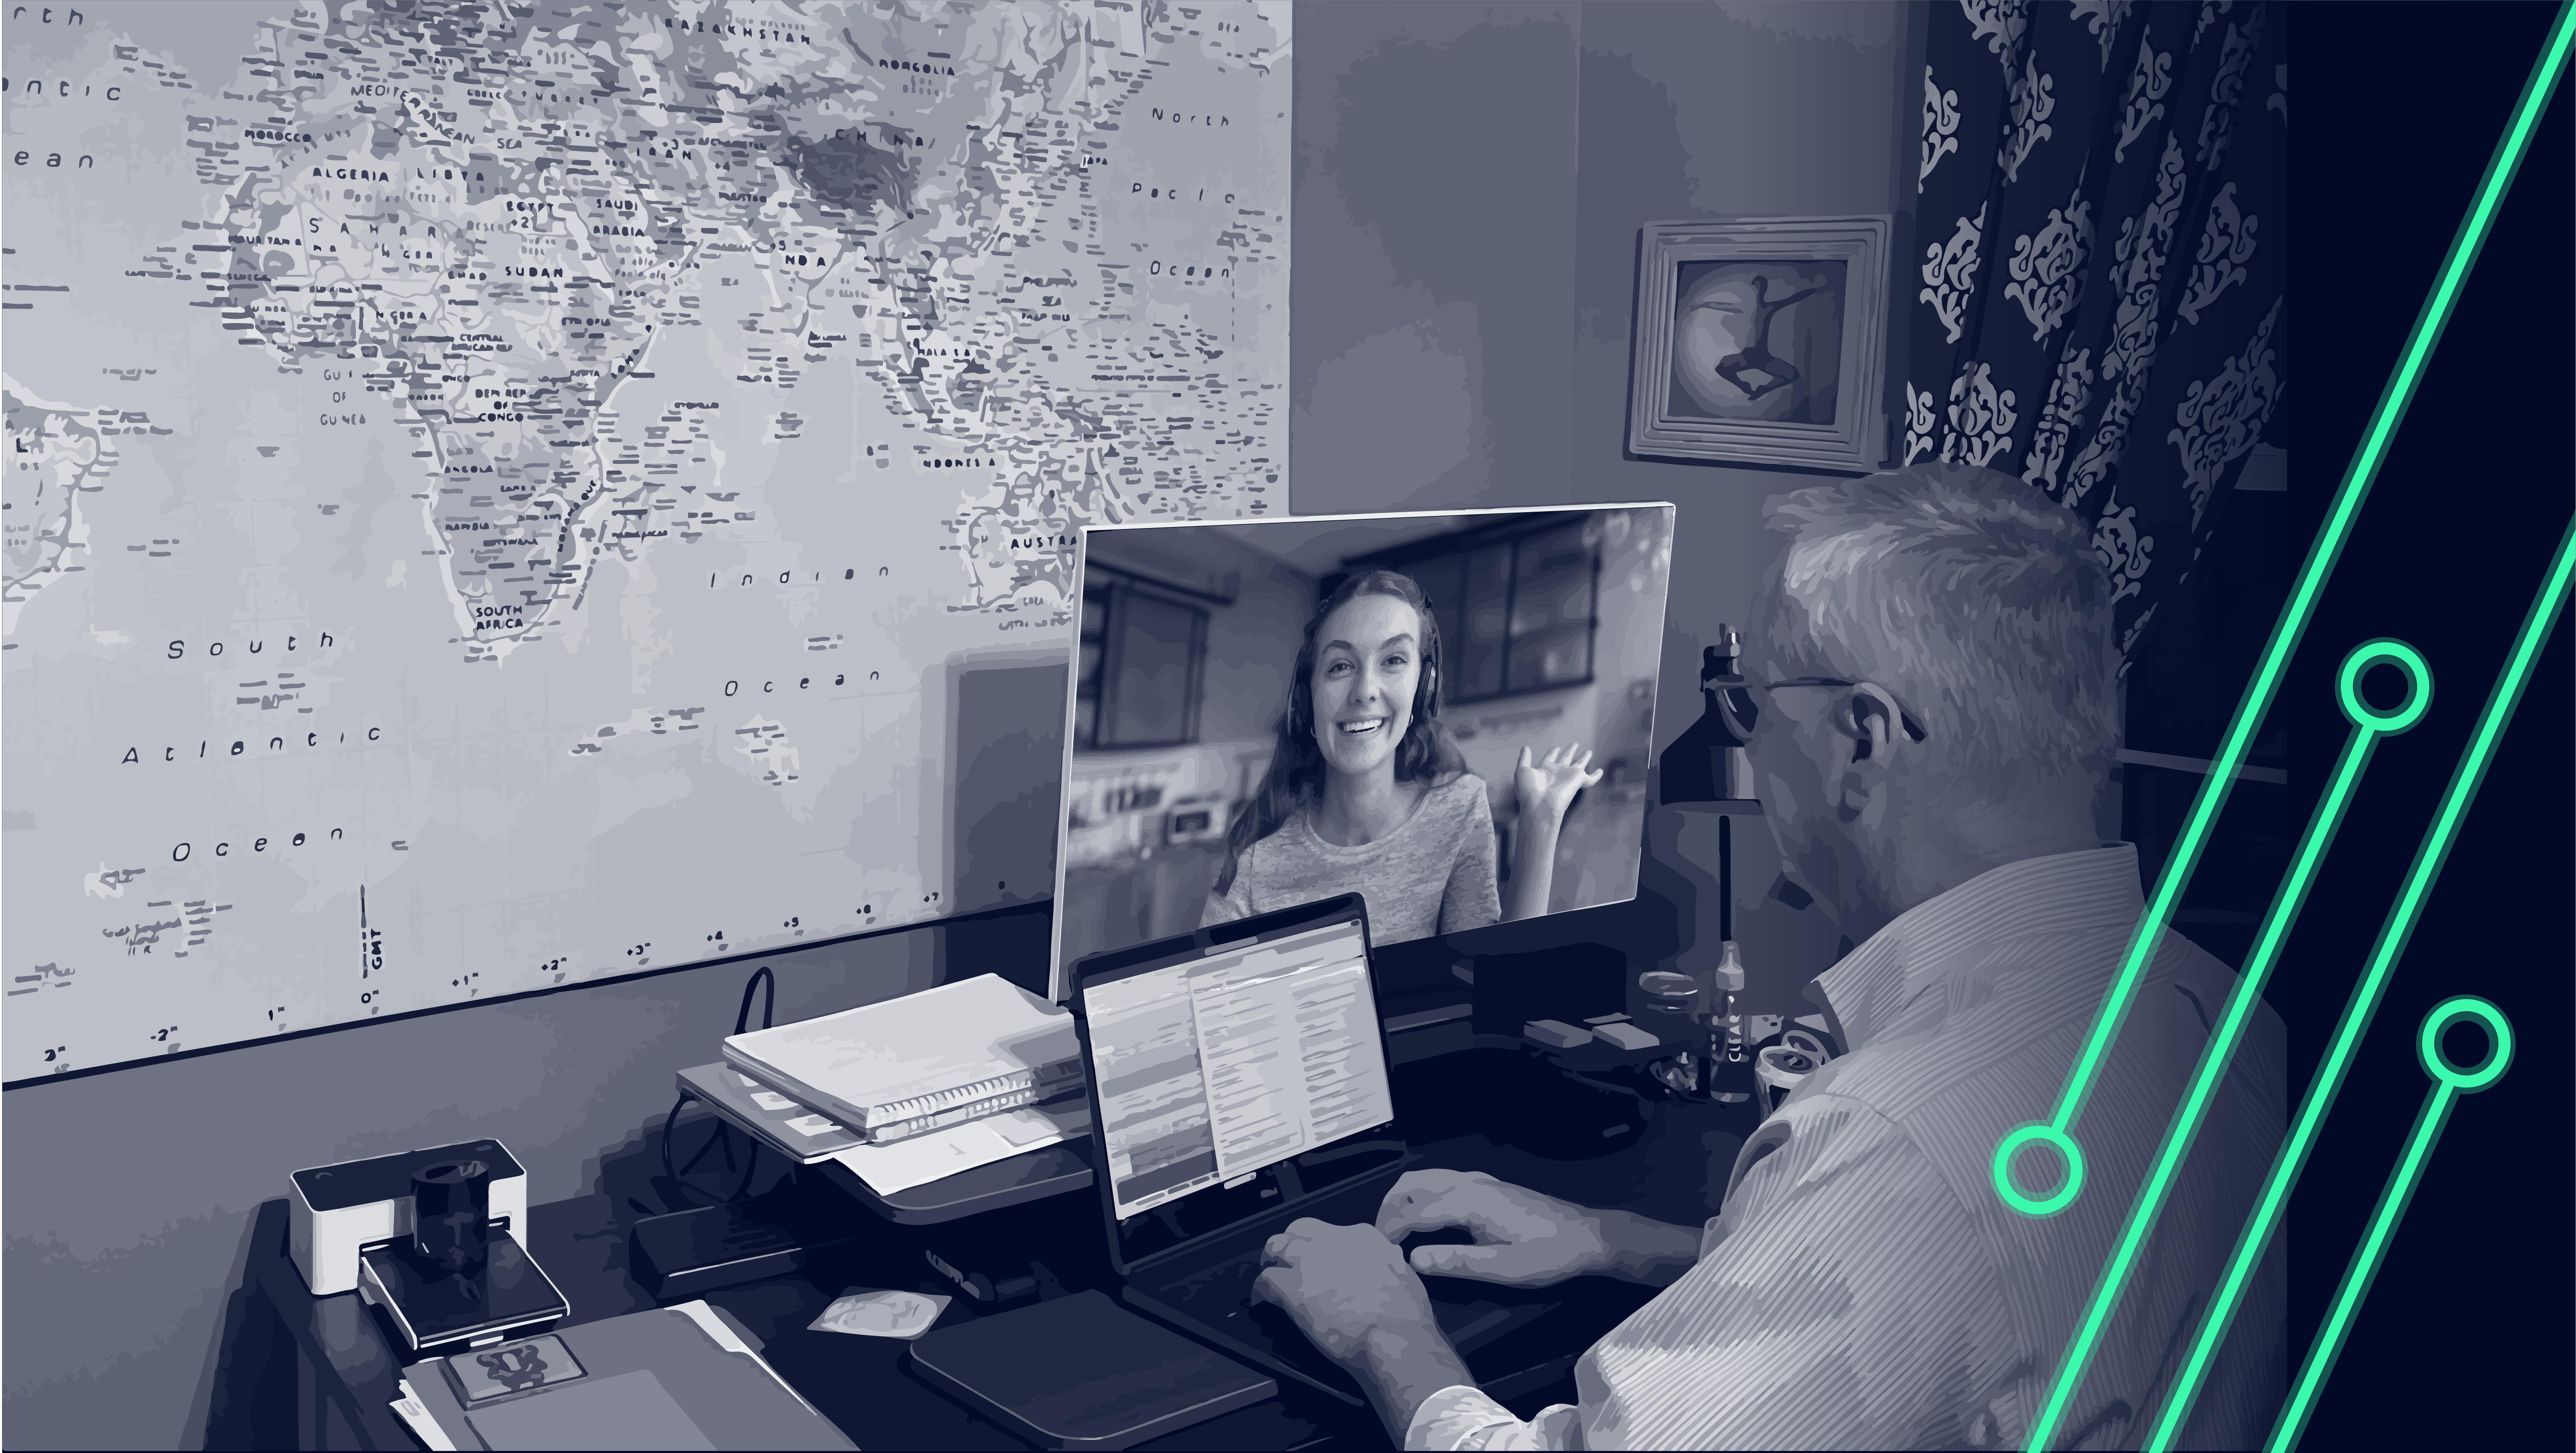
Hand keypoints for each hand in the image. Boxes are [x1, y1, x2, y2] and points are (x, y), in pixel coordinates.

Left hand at [1251, 1217, 1443, 1368]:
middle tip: (1285, 1258)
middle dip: (1290, 1243)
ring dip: (1270, 1259)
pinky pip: (1265, 1280)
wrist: (1392, 1336)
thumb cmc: (1405, 1314)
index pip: (1330, 1230)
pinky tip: (1261, 1299)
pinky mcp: (1292, 1287)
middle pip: (1298, 1230)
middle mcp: (1333, 1241)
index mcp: (1362, 1236)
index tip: (1319, 1258)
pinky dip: (1260, 1289)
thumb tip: (1388, 1258)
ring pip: (1276, 1246)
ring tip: (1267, 1271)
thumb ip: (1389, 1261)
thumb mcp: (1404, 1274)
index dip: (1321, 1245)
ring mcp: (1309, 1262)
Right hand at [1379, 1170, 1707, 1288]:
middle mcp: (1471, 1183)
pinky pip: (1442, 1181)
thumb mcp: (1504, 1268)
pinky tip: (1424, 1219)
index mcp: (1471, 1200)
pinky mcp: (1488, 1186)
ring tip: (1395, 1231)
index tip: (1379, 1253)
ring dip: (1404, 1199)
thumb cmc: (1549, 1255)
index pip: (1415, 1211)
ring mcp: (1480, 1181)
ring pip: (1426, 1179)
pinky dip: (1421, 1195)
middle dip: (1390, 1209)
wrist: (1587, 1237)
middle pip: (1413, 1184)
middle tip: (1380, 1240)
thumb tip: (1414, 1260)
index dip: (1391, 1231)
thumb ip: (1456, 1262)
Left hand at [1515, 743, 1602, 825]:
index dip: (1554, 752)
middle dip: (1570, 751)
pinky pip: (1590, 778)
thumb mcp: (1522, 770)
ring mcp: (1568, 776)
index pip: (1551, 758)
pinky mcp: (1578, 780)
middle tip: (1575, 744)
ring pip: (1579, 764)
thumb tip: (1526, 747)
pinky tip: (1600, 771)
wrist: (1540, 805)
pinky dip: (1596, 776)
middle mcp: (1558, 772)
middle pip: (1566, 758)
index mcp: (1545, 769)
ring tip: (1589, 752)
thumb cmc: (1530, 790)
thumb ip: (1524, 758)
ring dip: (1584, 758)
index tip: (1557, 748)